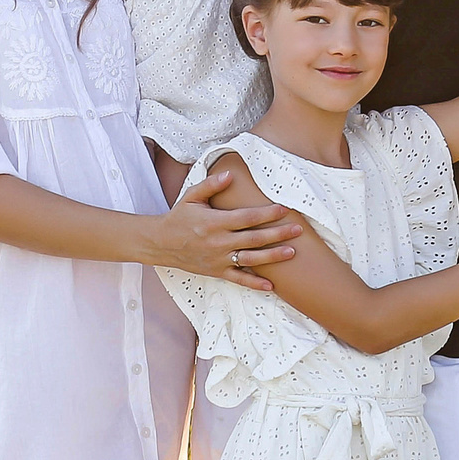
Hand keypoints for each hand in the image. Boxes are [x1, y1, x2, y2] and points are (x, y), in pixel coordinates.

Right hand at [151, 171, 300, 289]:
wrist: (160, 243)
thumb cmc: (179, 217)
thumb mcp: (191, 197)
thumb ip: (211, 185)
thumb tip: (230, 174)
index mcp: (214, 222)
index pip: (246, 217)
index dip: (266, 213)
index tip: (284, 209)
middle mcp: (219, 242)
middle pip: (254, 238)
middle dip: (278, 234)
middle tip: (298, 230)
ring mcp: (218, 259)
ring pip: (251, 259)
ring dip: (272, 257)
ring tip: (292, 252)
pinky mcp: (216, 271)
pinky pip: (238, 279)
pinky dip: (254, 283)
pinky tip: (271, 286)